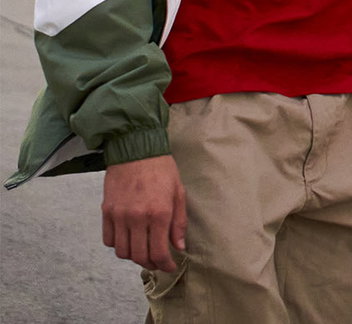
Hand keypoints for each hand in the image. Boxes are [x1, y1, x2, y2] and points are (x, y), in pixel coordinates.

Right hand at [102, 155, 186, 270]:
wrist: (136, 150)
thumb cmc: (162, 170)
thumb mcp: (179, 193)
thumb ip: (179, 223)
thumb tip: (179, 246)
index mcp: (159, 213)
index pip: (159, 251)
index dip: (165, 264)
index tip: (170, 267)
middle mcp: (137, 218)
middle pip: (139, 256)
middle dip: (150, 264)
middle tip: (158, 262)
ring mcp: (119, 216)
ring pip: (122, 251)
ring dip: (133, 256)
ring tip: (144, 251)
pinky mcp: (106, 212)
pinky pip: (108, 240)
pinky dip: (118, 245)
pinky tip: (129, 240)